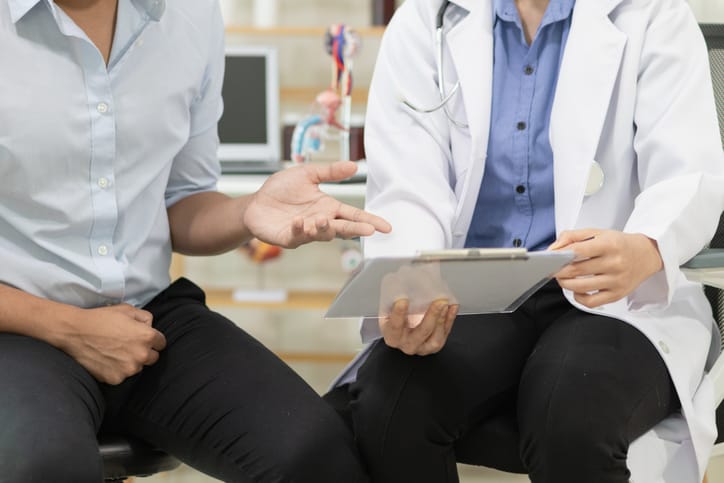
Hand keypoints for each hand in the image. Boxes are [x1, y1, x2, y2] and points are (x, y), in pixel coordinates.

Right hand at [59, 304, 166, 384]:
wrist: (75, 332)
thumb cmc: (101, 319)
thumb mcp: (127, 310)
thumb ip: (145, 318)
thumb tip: (151, 327)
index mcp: (147, 337)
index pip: (161, 343)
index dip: (153, 339)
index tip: (143, 338)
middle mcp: (141, 355)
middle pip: (152, 358)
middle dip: (144, 352)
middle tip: (129, 345)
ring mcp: (128, 369)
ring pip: (137, 368)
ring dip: (131, 362)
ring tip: (115, 351)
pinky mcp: (115, 379)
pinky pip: (122, 375)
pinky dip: (117, 370)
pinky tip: (107, 359)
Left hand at [243, 161, 390, 247]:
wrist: (256, 203)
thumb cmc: (281, 190)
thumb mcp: (307, 174)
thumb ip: (330, 172)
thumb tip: (353, 166)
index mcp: (328, 207)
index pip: (353, 215)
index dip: (369, 220)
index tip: (385, 227)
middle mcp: (320, 221)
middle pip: (343, 228)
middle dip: (356, 229)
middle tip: (368, 230)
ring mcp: (306, 232)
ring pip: (322, 234)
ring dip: (324, 228)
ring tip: (322, 220)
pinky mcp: (289, 238)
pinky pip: (298, 236)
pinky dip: (299, 229)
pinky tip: (299, 221)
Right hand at [379, 299, 457, 355]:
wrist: (403, 333)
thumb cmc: (396, 319)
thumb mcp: (389, 312)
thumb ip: (394, 303)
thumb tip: (404, 282)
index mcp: (392, 336)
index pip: (395, 326)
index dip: (399, 314)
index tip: (403, 300)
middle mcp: (407, 345)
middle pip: (421, 333)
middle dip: (431, 316)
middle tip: (439, 301)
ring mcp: (423, 348)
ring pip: (435, 338)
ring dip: (442, 319)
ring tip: (445, 304)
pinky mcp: (435, 346)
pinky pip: (445, 334)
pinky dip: (450, 319)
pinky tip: (452, 307)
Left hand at [550, 229, 662, 307]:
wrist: (647, 254)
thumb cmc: (619, 243)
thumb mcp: (597, 233)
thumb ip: (572, 237)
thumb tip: (552, 250)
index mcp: (609, 244)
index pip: (578, 251)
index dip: (560, 255)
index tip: (550, 258)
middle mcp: (615, 263)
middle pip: (576, 270)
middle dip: (558, 270)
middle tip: (552, 268)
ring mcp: (617, 281)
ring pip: (581, 287)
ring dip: (565, 283)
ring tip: (562, 278)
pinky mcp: (617, 294)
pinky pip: (591, 302)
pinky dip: (578, 298)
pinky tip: (577, 290)